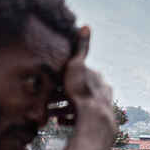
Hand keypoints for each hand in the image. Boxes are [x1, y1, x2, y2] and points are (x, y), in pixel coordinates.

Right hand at [53, 27, 114, 142]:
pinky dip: (69, 120)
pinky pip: (79, 120)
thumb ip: (81, 47)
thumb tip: (86, 26)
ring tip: (51, 114)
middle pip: (79, 92)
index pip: (81, 76)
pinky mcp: (94, 123)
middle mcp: (101, 93)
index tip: (54, 84)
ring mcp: (98, 108)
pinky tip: (60, 122)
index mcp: (98, 80)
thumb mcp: (78, 64)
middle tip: (47, 100)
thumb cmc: (82, 91)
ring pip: (78, 106)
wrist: (92, 119)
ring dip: (64, 109)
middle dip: (64, 95)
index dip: (67, 79)